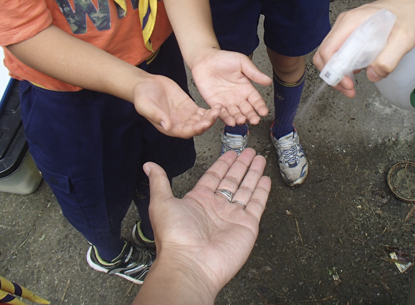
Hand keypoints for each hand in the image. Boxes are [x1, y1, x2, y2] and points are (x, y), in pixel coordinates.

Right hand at [133, 73, 220, 137]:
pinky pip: (203, 112)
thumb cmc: (142, 96)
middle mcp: (179, 124)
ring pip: (202, 120)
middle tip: (214, 115)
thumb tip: (166, 126)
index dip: (196, 129)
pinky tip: (217, 106)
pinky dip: (210, 111)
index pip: (186, 132)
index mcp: (169, 127)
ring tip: (218, 109)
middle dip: (207, 123)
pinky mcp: (190, 107)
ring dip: (211, 117)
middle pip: (197, 128)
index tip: (203, 124)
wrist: (145, 84)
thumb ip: (156, 115)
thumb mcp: (145, 105)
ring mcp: (186, 116)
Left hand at [135, 149, 270, 303]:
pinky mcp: (247, 225)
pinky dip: (262, 191)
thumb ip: (159, 182)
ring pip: (246, 189)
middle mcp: (217, 207)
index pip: (214, 176)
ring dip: (253, 174)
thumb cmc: (175, 237)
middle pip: (232, 180)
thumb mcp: (161, 203)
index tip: (231, 153)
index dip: (223, 164)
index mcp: (199, 200)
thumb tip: (149, 166)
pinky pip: (257, 204)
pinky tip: (265, 179)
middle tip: (249, 151)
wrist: (191, 264)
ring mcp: (233, 216)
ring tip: (259, 158)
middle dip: (241, 165)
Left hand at [191, 49, 271, 125]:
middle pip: (247, 110)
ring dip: (239, 118)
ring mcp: (227, 102)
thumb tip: (269, 81)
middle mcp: (238, 97)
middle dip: (251, 116)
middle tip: (254, 121)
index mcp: (247, 88)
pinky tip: (230, 122)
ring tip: (241, 121)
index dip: (260, 106)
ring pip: (235, 113)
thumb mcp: (242, 62)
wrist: (204, 59)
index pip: (256, 100)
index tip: (264, 112)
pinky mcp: (215, 104)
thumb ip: (254, 73)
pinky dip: (226, 118)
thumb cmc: (223, 58)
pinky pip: (221, 113)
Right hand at [313, 0, 414, 96]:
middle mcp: (345, 23)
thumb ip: (389, 59)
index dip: (333, 71)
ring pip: (330, 54)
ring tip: (352, 85)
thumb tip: (372, 75)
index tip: (349, 84)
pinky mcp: (351, 32)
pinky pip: (339, 51)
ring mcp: (346, 27)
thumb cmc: (409, 15)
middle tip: (349, 89)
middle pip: (324, 54)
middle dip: (332, 76)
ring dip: (337, 72)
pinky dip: (343, 66)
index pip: (328, 49)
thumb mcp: (405, 39)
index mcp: (352, 22)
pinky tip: (357, 72)